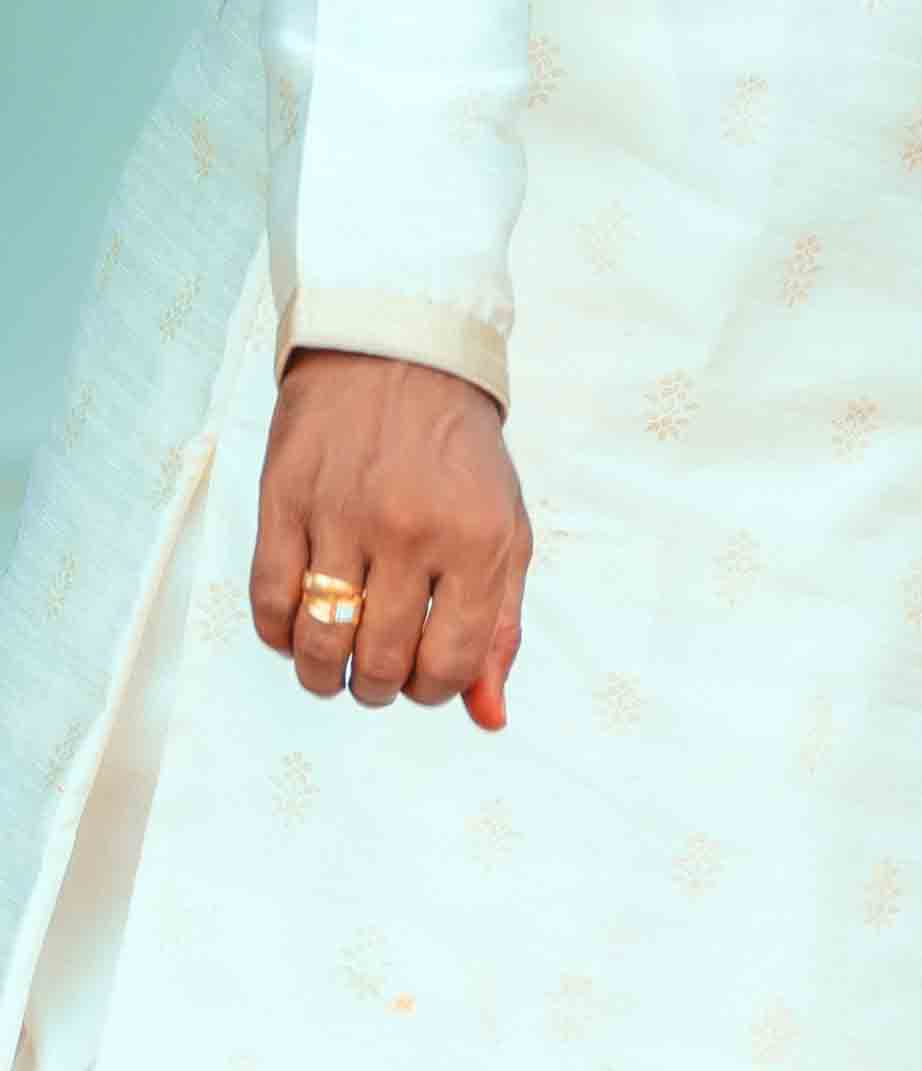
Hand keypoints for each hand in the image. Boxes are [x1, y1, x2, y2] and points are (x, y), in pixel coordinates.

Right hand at [251, 348, 530, 727]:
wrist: (396, 353)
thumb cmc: (457, 455)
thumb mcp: (504, 529)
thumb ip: (500, 626)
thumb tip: (490, 718)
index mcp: (478, 538)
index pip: (451, 665)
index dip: (434, 688)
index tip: (424, 672)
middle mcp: (411, 529)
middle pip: (381, 667)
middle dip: (379, 685)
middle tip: (379, 665)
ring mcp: (342, 516)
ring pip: (321, 649)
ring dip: (326, 676)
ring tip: (337, 659)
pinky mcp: (283, 503)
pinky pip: (269, 608)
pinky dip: (281, 637)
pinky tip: (300, 624)